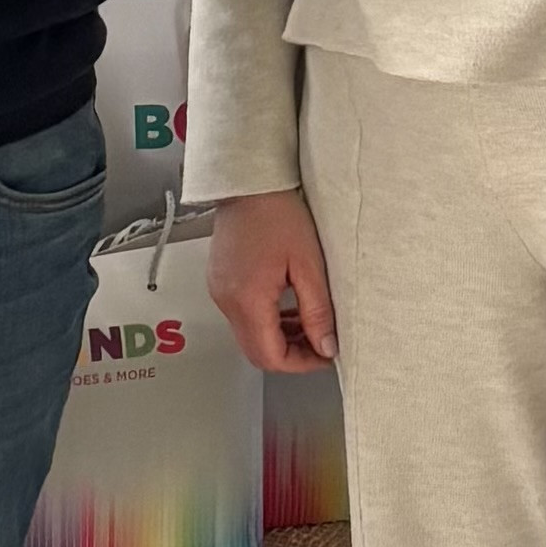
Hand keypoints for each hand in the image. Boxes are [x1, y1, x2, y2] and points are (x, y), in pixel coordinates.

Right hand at [207, 189, 338, 374]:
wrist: (248, 182)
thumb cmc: (277, 213)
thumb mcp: (308, 264)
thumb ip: (317, 311)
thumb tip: (326, 346)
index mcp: (248, 299)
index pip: (270, 357)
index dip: (301, 364)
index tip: (325, 355)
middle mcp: (227, 301)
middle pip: (256, 352)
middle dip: (290, 354)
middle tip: (319, 342)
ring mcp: (219, 292)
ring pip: (249, 336)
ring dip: (278, 338)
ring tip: (308, 322)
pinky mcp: (219, 282)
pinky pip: (241, 316)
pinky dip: (265, 321)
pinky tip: (286, 306)